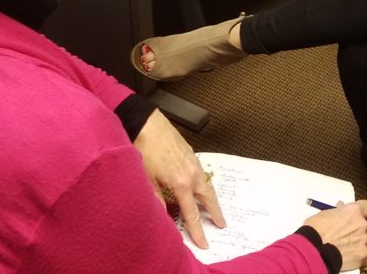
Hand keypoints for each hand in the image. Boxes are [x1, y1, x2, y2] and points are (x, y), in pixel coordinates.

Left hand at [133, 109, 224, 247]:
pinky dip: (205, 183)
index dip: (198, 230)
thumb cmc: (144, 149)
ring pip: (207, 184)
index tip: (203, 241)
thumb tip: (162, 216)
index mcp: (180, 183)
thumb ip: (156, 200)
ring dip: (212, 198)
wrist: (148, 124)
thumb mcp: (147, 179)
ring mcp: (193, 162)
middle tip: (222, 224)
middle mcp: (191, 173)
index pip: (191, 213)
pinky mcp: (191, 153)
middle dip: (215, 212)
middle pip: (208, 198)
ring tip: (214, 207)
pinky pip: (202, 173)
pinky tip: (201, 185)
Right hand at [304, 200, 366, 270]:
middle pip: (365, 226)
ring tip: (344, 248)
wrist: (314, 252)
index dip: (363, 211)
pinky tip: (348, 257)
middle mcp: (362, 224)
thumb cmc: (315, 232)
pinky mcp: (363, 256)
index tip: (357, 216)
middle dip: (357, 230)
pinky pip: (365, 255)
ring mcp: (364, 241)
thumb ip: (338, 212)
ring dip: (358, 243)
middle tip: (345, 235)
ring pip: (365, 240)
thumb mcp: (324, 214)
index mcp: (353, 211)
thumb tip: (341, 209)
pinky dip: (358, 256)